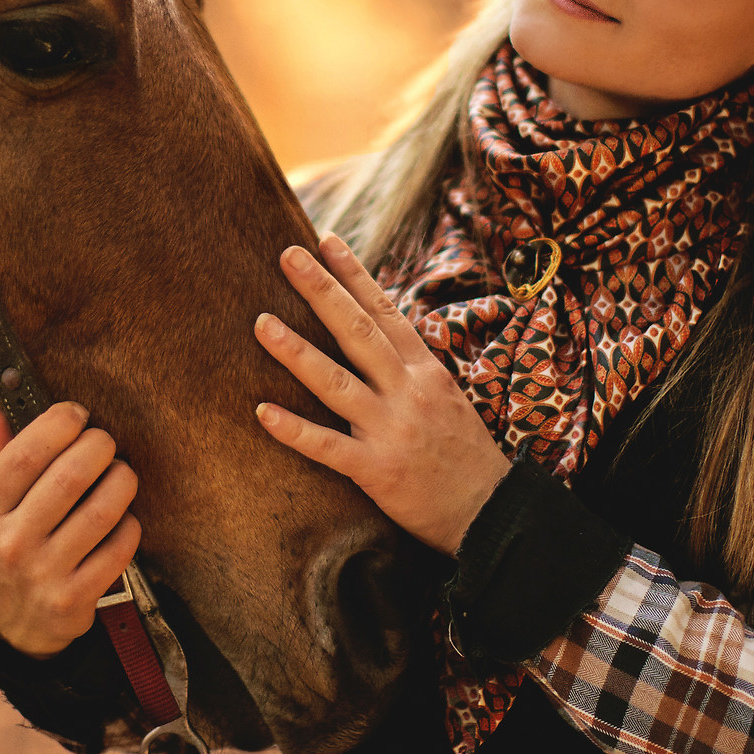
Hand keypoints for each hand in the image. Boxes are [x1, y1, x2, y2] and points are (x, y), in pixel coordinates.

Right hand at [0, 402, 140, 656]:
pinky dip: (129, 525)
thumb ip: (2, 459)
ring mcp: (41, 574)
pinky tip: (123, 518)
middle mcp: (8, 543)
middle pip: (69, 476)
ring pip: (101, 512)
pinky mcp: (73, 599)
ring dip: (122, 481)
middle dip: (98, 447)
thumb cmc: (13, 545)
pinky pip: (119, 548)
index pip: (24, 455)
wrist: (15, 624)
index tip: (77, 414)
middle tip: (105, 443)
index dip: (58, 425)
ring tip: (122, 474)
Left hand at [252, 233, 510, 554]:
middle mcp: (408, 392)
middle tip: (288, 255)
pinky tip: (262, 413)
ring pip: (336, 383)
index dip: (354, 274)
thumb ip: (410, 367)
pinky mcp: (377, 471)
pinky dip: (295, 430)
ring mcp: (392, 430)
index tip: (326, 240)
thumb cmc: (464, 454)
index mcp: (426, 371)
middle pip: (359, 332)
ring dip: (296, 352)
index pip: (385, 311)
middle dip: (322, 291)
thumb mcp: (447, 397)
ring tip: (261, 323)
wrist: (492, 512)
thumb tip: (375, 332)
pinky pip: (328, 447)